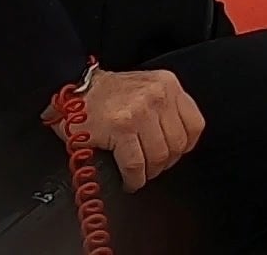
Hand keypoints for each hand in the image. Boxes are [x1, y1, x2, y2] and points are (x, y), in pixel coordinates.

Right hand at [48, 68, 205, 191]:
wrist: (72, 87)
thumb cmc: (107, 93)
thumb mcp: (147, 88)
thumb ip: (165, 107)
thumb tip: (177, 144)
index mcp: (168, 85)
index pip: (195, 124)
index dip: (185, 147)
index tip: (172, 155)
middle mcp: (158, 95)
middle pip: (178, 143)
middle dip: (165, 163)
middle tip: (152, 169)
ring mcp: (140, 111)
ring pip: (159, 155)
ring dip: (149, 172)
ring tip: (139, 175)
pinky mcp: (120, 127)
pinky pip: (136, 163)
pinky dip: (134, 178)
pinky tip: (129, 181)